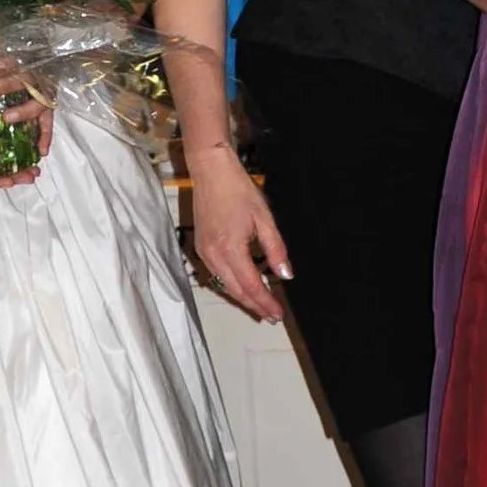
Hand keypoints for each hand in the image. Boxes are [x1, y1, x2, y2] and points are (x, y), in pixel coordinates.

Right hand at [188, 141, 292, 322]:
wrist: (211, 171)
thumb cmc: (237, 190)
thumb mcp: (264, 218)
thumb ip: (275, 249)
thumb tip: (285, 274)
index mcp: (231, 250)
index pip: (252, 286)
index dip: (266, 302)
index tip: (278, 314)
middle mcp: (214, 256)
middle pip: (236, 291)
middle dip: (255, 306)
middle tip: (271, 316)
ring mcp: (204, 253)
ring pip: (224, 285)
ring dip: (242, 298)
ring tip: (260, 306)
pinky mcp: (200, 247)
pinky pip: (216, 274)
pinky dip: (231, 284)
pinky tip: (242, 285)